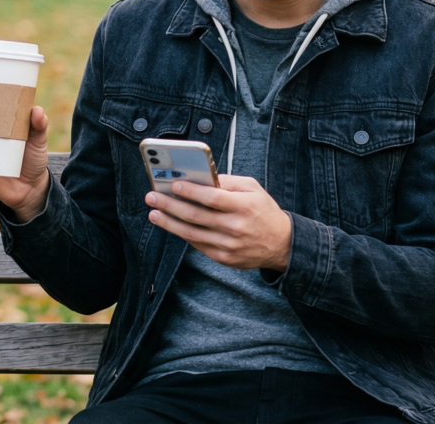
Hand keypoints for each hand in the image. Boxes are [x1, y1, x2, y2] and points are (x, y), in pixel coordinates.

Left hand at [145, 174, 291, 270]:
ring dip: (168, 222)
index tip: (173, 185)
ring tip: (153, 212)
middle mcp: (235, 227)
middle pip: (196, 216)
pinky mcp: (224, 258)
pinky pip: (197, 244)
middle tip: (152, 197)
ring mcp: (229, 245)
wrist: (282, 244)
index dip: (190, 191)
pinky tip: (170, 224)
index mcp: (244, 206)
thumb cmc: (264, 211)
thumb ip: (228, 181)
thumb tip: (201, 176)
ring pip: (191, 233)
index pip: (212, 198)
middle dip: (170, 205)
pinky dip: (182, 234)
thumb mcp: (252, 189)